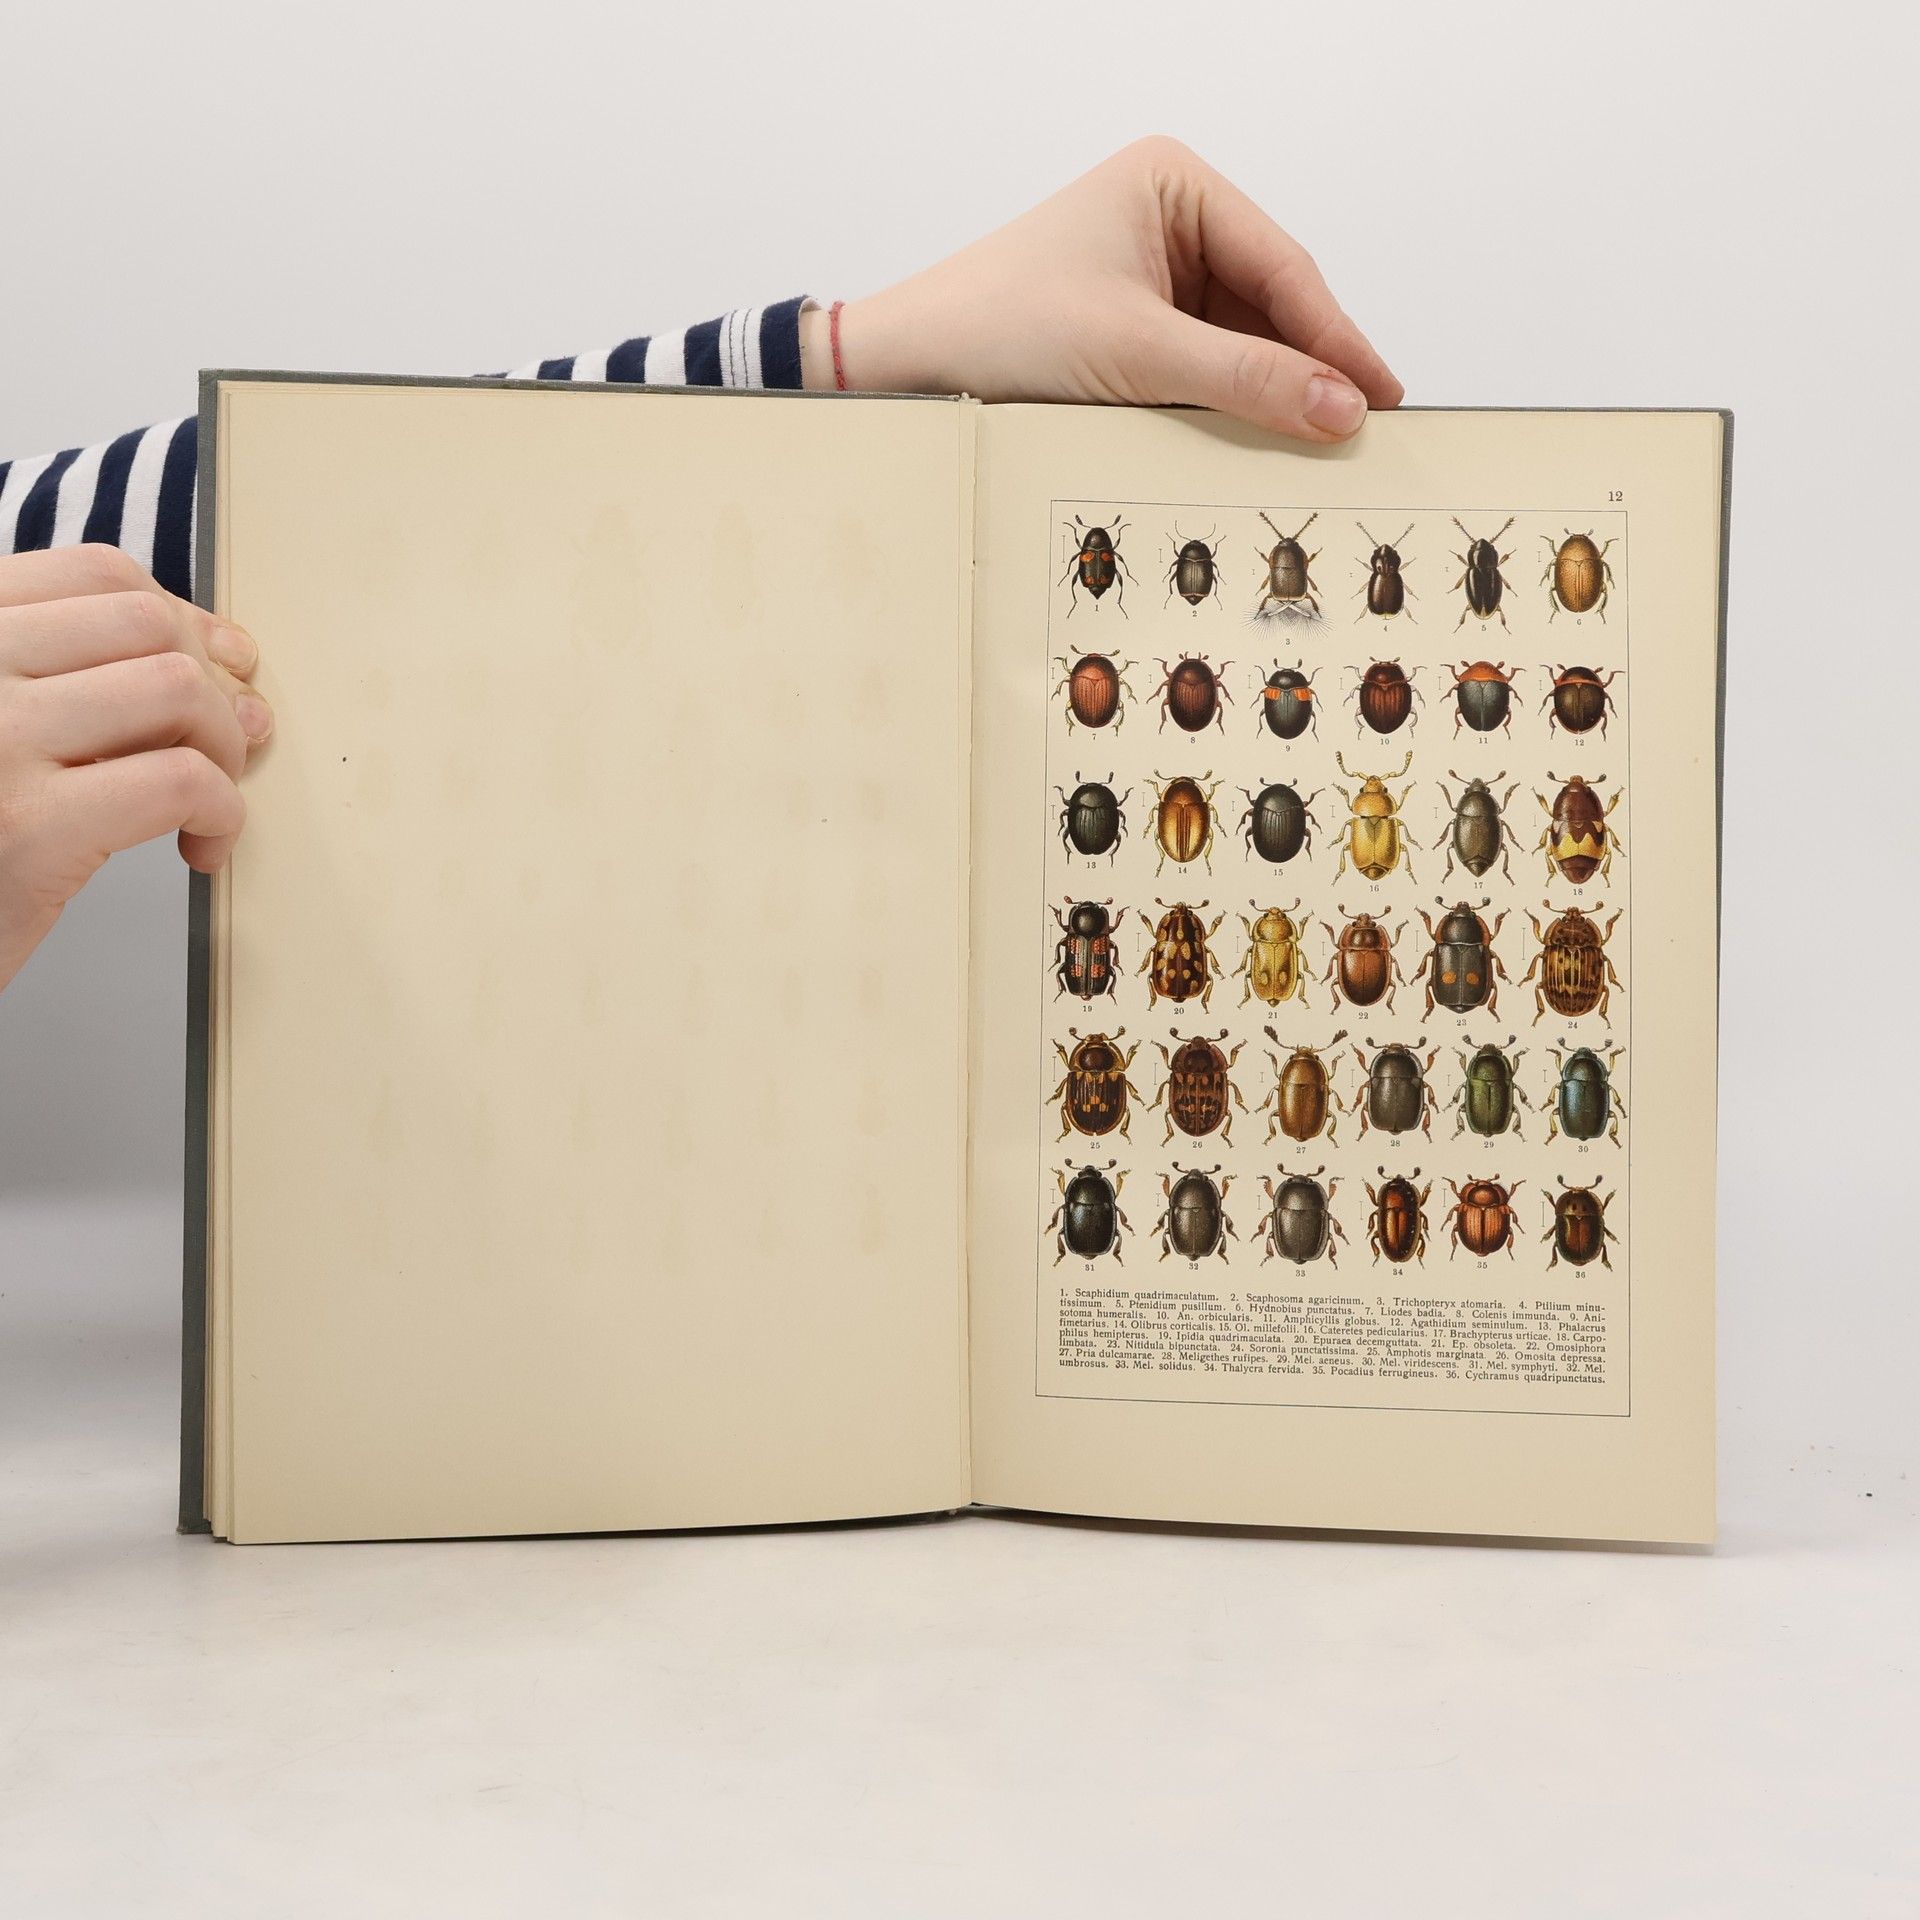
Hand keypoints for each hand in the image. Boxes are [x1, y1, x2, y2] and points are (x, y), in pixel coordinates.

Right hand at [0, 546, 270, 991]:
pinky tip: (201, 847)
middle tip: (224, 749)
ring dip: (223, 748)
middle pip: (146, 624)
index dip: (182, 619)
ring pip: (175, 689)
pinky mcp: (27, 829)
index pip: (95, 575)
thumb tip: (229, 659)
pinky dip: (222, 813)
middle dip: (212, 685)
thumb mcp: (0, 727)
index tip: (220, 670)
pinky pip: (179, 781)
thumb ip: (75, 680)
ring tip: (209, 801)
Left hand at [806, 136, 1402, 442]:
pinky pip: (1201, 368)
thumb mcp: (1137, 355)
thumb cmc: (998, 328)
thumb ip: (1246, 379)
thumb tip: (1341, 407)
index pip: (1282, 265)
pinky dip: (1225, 405)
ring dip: (1267, 394)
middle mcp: (1167, 220)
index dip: (1336, 337)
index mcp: (1173, 184)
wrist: (906, 368)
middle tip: (1360, 432)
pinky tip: (1251, 441)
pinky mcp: (1129, 330)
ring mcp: (1149, 277)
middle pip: (1268, 304)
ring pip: (1238, 342)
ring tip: (1312, 446)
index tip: (1379, 394)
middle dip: (1307, 368)